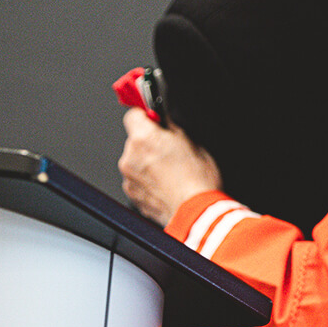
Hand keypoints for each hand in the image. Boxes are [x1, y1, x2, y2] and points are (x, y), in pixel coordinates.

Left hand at [119, 108, 222, 224]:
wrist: (196, 211)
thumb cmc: (198, 180)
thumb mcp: (193, 141)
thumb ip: (171, 127)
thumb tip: (164, 121)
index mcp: (144, 139)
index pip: (133, 114)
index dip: (146, 116)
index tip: (153, 119)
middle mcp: (130, 157)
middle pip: (134, 140)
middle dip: (149, 142)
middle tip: (170, 150)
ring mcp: (129, 178)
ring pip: (135, 160)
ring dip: (147, 162)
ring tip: (171, 171)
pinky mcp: (132, 194)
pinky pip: (137, 179)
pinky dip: (148, 179)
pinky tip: (166, 183)